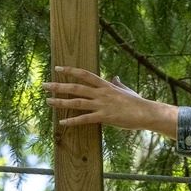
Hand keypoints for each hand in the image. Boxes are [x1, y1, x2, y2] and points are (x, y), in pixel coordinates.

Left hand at [44, 67, 177, 137]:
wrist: (146, 112)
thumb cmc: (137, 102)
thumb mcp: (126, 90)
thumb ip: (118, 83)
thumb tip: (115, 77)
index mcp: (105, 85)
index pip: (84, 74)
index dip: (70, 71)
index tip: (58, 68)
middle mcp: (101, 93)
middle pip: (76, 87)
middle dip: (59, 86)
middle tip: (44, 85)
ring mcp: (102, 105)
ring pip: (77, 102)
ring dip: (61, 102)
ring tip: (48, 101)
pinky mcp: (104, 117)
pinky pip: (85, 119)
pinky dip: (73, 121)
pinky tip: (62, 122)